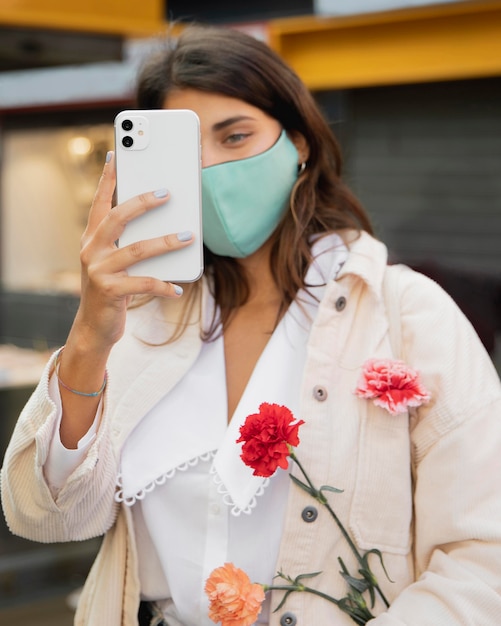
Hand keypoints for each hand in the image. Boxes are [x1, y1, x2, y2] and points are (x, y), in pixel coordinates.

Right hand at [72, 151, 193, 352]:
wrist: (94, 326)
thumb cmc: (111, 289)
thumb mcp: (115, 263)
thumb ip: (129, 243)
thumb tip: (166, 225)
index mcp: (92, 238)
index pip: (100, 202)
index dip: (108, 179)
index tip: (117, 155)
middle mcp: (91, 250)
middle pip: (117, 218)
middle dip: (142, 202)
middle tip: (167, 193)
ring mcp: (98, 270)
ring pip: (137, 250)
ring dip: (165, 242)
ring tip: (188, 236)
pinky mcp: (109, 291)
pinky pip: (144, 283)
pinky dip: (164, 285)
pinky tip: (178, 288)